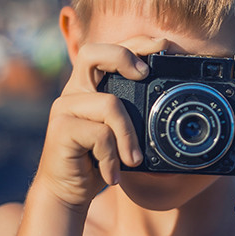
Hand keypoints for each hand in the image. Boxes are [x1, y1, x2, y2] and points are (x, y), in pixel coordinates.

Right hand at [34, 36, 167, 211]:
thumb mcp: (123, 133)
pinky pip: (101, 135)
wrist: (67, 192)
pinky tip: (111, 173)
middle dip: (123, 56)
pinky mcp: (60, 129)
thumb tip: (174, 101)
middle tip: (145, 74)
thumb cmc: (99, 159)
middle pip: (92, 53)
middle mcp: (75, 91)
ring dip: (129, 136)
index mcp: (91, 86)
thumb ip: (137, 114)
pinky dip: (112, 157)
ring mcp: (65, 108)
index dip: (135, 43)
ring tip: (133, 159)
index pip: (109, 50)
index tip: (163, 47)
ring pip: (110, 103)